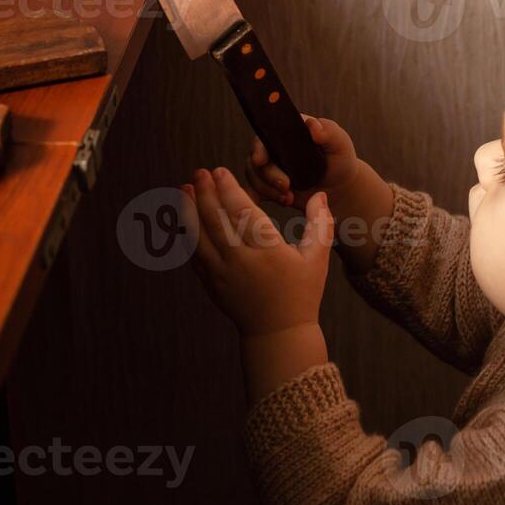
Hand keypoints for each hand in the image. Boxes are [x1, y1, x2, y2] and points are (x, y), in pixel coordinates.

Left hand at [180, 167, 333, 338]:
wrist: (278, 333)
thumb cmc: (301, 293)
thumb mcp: (317, 259)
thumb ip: (320, 223)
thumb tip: (319, 194)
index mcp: (269, 253)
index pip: (243, 213)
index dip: (229, 190)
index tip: (220, 171)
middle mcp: (241, 262)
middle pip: (216, 221)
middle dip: (205, 193)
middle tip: (199, 172)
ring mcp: (222, 275)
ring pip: (199, 237)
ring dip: (189, 211)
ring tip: (183, 188)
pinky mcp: (211, 285)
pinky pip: (195, 255)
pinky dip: (188, 234)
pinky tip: (185, 217)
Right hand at [244, 115, 359, 210]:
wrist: (339, 188)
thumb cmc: (340, 160)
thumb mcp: (339, 144)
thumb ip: (328, 132)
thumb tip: (311, 124)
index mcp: (287, 130)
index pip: (265, 135)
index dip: (259, 148)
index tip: (261, 160)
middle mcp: (273, 146)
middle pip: (255, 158)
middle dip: (268, 175)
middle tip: (286, 186)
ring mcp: (269, 166)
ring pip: (253, 177)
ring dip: (268, 190)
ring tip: (289, 198)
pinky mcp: (268, 185)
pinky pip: (254, 191)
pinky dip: (258, 199)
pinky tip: (271, 204)